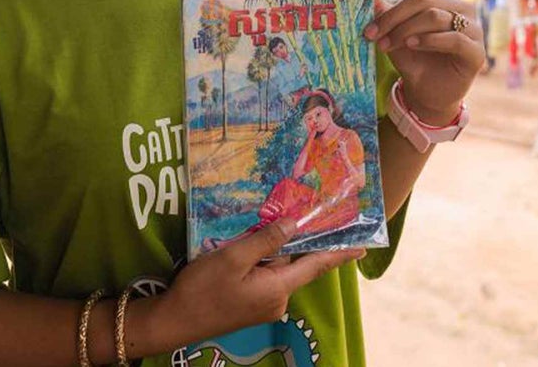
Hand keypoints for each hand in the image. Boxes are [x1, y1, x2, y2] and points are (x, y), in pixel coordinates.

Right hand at [156, 220, 362, 344]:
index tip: (362, 246)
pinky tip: (242, 250)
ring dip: (268, 250)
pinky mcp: (251, 306)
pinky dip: (258, 261)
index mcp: (278, 288)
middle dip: (290, 241)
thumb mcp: (233, 257)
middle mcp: (277, 299)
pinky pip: (264, 277)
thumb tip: (294, 224)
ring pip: (275, 268)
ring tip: (253, 232)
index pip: (316, 266)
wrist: (175, 321)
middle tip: (289, 215)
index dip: (339, 254)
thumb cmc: (202, 289)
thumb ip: (266, 240)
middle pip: (292, 262)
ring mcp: (264, 305)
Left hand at [362, 0, 485, 124]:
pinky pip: (453, 38)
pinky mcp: (476, 52)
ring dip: (404, 30)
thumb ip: (383, 11)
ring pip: (435, 16)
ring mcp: (473, 27)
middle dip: (392, 16)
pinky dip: (428, 40)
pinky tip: (411, 45)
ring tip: (384, 45)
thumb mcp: (392, 32)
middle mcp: (460, 6)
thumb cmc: (412, 57)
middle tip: (370, 33)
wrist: (428, 94)